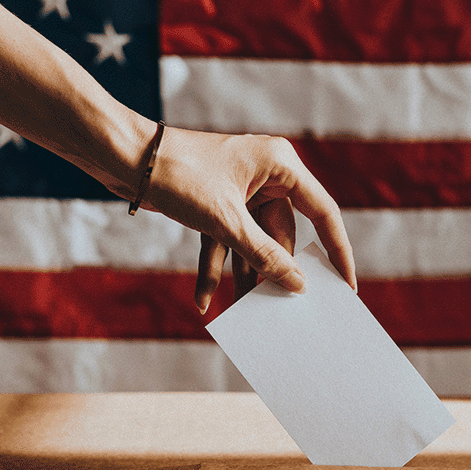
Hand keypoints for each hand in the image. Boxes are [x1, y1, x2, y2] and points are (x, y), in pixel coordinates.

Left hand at [141, 128, 356, 311]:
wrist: (125, 157)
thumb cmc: (179, 175)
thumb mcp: (225, 221)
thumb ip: (264, 254)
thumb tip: (298, 284)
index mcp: (280, 165)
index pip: (322, 212)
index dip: (337, 250)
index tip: (345, 286)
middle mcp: (266, 176)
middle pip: (283, 233)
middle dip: (275, 270)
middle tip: (281, 308)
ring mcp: (241, 190)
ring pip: (254, 241)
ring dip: (244, 273)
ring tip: (244, 312)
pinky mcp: (217, 203)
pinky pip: (226, 239)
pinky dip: (216, 266)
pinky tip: (204, 299)